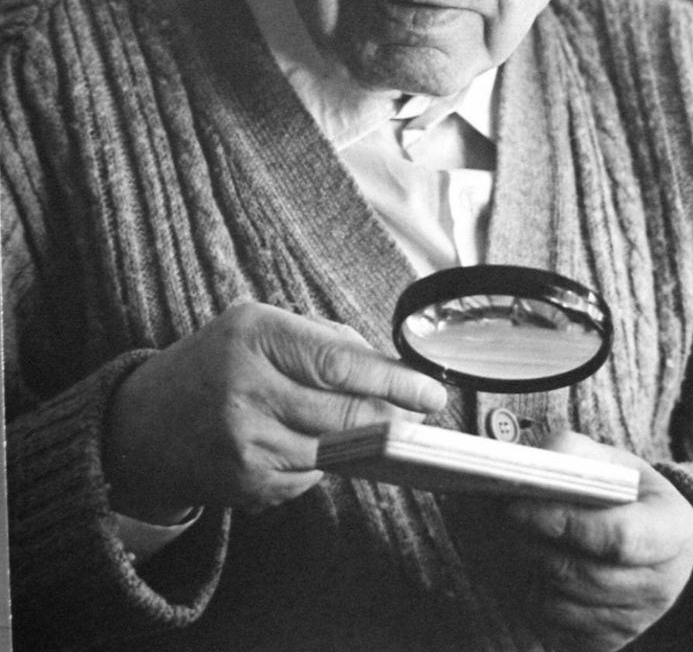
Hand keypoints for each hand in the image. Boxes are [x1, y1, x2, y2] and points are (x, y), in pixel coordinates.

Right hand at [103, 301, 446, 521]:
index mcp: (254, 336)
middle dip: (392, 416)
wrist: (145, 423)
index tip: (430, 391)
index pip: (339, 363)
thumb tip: (387, 367)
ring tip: (384, 428)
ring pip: (333, 448)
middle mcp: (245, 389)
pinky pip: (310, 475)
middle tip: (421, 414)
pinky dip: (325, 460)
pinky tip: (321, 445)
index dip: (393, 381)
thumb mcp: (261, 325)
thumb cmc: (216, 362)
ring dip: (365, 441)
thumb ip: (324, 338)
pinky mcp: (245, 484)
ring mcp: (243, 443)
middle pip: (343, 413)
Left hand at [453, 431, 692, 651]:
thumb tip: (534, 464)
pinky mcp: (608, 642)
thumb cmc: (630, 494)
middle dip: (529, 544)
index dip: (563, 523)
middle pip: (581, 574)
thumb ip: (576, 453)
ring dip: (520, 570)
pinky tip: (515, 563)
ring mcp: (636, 621)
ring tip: (498, 537)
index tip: (516, 504)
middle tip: (493, 516)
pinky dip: (526, 595)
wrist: (660, 544)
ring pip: (560, 603)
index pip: (616, 538)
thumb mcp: (615, 461)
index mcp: (673, 531)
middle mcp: (661, 585)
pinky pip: (554, 625)